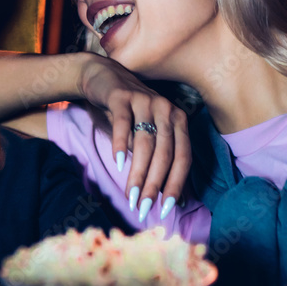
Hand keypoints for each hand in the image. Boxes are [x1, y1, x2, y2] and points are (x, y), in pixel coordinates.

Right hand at [76, 54, 190, 220]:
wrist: (103, 77)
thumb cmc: (128, 113)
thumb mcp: (148, 133)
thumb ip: (159, 158)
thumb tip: (174, 199)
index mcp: (178, 121)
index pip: (183, 158)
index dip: (176, 185)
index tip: (164, 209)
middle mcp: (167, 109)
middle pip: (165, 154)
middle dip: (154, 185)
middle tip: (143, 208)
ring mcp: (145, 101)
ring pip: (145, 143)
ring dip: (138, 173)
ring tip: (130, 195)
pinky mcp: (122, 96)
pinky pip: (123, 124)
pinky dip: (120, 145)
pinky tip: (116, 164)